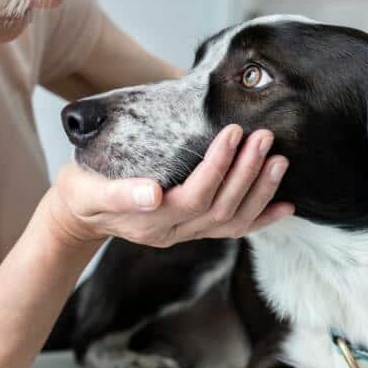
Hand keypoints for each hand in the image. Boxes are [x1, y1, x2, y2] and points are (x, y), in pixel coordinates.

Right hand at [45, 124, 293, 248]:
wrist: (81, 214)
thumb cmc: (83, 192)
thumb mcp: (87, 189)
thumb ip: (118, 193)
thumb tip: (152, 193)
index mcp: (150, 221)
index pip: (194, 196)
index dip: (217, 167)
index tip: (232, 133)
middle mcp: (174, 232)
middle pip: (220, 207)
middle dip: (246, 173)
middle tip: (264, 138)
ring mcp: (188, 234)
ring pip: (233, 221)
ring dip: (260, 192)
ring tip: (279, 160)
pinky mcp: (196, 229)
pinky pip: (234, 230)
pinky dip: (262, 218)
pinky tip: (286, 206)